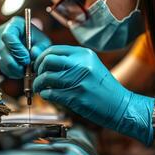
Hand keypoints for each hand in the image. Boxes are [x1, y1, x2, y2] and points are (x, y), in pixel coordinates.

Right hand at [0, 16, 50, 78]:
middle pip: (3, 52)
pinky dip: (13, 73)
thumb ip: (40, 47)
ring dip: (15, 70)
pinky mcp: (0, 59)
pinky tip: (23, 73)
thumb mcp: (43, 41)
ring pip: (2, 63)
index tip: (27, 60)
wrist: (33, 43)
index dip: (17, 50)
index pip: (8, 36)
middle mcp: (2, 35)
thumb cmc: (38, 40)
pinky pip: (3, 69)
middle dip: (16, 64)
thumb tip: (33, 55)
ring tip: (27, 72)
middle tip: (28, 69)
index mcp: (13, 25)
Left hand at [33, 45, 154, 145]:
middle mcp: (81, 64)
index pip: (53, 49)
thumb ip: (65, 61)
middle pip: (47, 60)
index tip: (40, 66)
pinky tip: (48, 96)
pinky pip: (50, 93)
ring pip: (46, 77)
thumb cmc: (102, 87)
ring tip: (41, 88)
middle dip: (38, 69)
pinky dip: (45, 94)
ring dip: (39, 84)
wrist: (120, 105)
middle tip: (39, 76)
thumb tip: (35, 53)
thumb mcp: (88, 67)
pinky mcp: (76, 96)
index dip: (41, 58)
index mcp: (84, 54)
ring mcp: (79, 80)